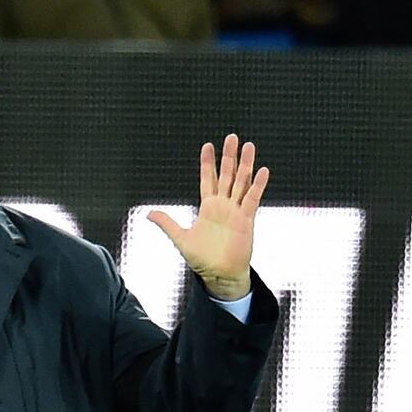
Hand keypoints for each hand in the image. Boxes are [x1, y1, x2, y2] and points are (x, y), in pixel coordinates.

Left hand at [148, 134, 269, 300]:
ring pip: (241, 182)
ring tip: (249, 146)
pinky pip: (252, 199)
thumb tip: (149, 213)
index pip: (208, 179)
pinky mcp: (246, 220)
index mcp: (208, 207)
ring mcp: (236, 211)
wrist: (220, 274)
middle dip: (229, 156)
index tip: (207, 145)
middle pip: (227, 175)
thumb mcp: (180, 238)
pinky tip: (262, 171)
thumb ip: (167, 223)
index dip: (207, 163)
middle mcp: (223, 205)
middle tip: (232, 137)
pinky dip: (257, 185)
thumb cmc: (202, 258)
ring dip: (245, 165)